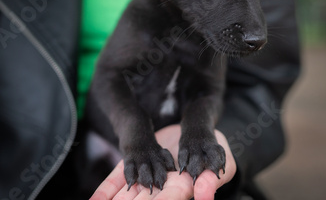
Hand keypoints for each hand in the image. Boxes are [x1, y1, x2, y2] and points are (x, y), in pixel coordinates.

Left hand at [89, 124, 236, 199]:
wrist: (196, 133)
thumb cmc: (213, 150)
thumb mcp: (219, 162)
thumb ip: (210, 180)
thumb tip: (204, 195)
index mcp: (181, 190)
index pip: (168, 199)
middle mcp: (162, 190)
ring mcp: (146, 179)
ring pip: (128, 196)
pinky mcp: (135, 166)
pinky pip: (117, 181)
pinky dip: (106, 192)